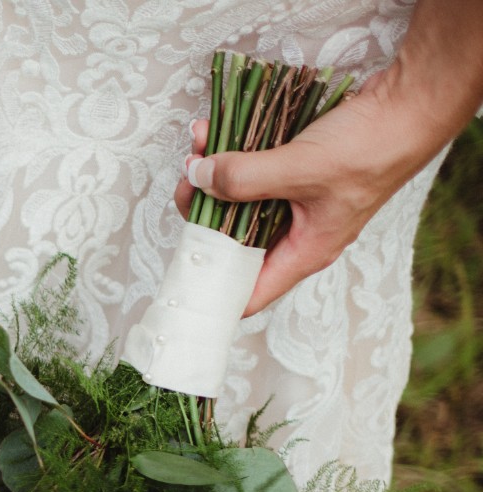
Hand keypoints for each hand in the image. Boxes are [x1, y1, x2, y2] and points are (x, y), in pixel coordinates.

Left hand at [171, 1, 482, 315]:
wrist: (409, 102)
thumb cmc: (371, 146)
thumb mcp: (301, 168)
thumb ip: (245, 179)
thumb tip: (196, 180)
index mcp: (303, 251)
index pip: (249, 293)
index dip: (212, 290)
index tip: (177, 268)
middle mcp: (296, 233)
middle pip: (230, 238)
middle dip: (201, 211)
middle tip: (186, 180)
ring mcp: (294, 201)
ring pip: (236, 199)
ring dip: (211, 174)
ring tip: (198, 145)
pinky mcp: (292, 170)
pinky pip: (250, 170)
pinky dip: (229, 153)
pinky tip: (212, 132)